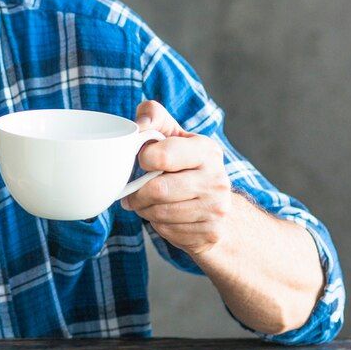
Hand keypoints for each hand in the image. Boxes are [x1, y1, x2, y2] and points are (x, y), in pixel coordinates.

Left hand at [120, 100, 232, 257]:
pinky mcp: (211, 233)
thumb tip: (140, 124)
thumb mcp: (173, 136)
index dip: (143, 160)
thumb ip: (154, 117)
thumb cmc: (185, 165)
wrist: (217, 206)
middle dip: (138, 194)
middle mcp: (216, 179)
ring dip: (145, 210)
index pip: (162, 155)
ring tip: (148, 203)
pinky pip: (168, 231)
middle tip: (134, 192)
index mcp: (207, 150)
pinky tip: (165, 217)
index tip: (142, 162)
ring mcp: (216, 208)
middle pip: (158, 190)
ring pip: (160, 213)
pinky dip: (159, 225)